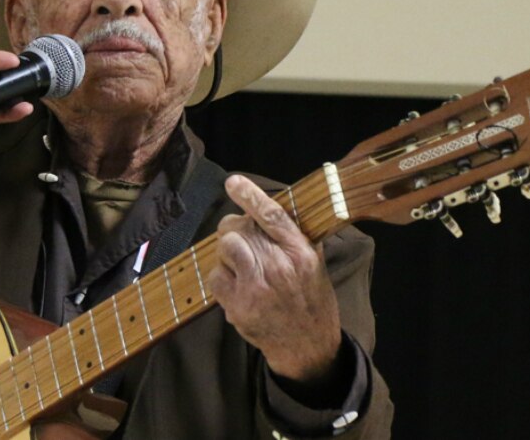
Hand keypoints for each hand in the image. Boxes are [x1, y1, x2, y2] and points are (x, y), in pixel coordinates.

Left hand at [208, 175, 341, 384]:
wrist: (308, 346)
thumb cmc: (311, 301)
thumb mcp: (314, 265)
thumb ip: (295, 238)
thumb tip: (270, 208)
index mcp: (300, 252)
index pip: (271, 215)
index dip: (250, 195)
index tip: (233, 182)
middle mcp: (278, 266)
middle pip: (239, 227)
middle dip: (235, 229)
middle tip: (243, 242)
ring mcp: (256, 286)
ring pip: (225, 246)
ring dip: (227, 250)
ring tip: (239, 262)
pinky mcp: (239, 305)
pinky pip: (215, 275)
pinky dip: (220, 276)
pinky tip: (235, 285)